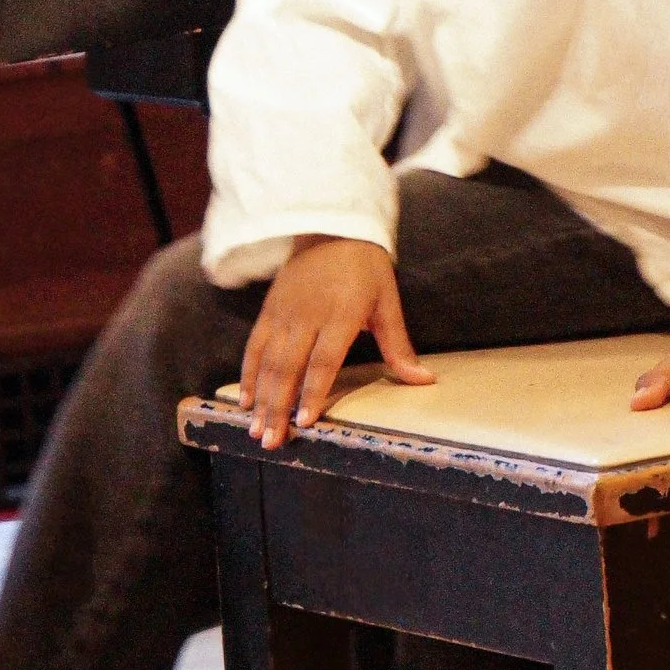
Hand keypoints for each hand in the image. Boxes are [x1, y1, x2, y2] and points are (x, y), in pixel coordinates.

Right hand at [240, 236, 433, 446]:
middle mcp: (307, 316)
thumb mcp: (388, 303)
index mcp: (340, 315)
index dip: (313, 393)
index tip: (304, 423)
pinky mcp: (269, 310)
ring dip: (260, 399)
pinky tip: (245, 400)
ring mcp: (284, 313)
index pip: (323, 361)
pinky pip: (254, 346)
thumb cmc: (366, 268)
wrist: (332, 227)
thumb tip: (424, 380)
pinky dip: (248, 374)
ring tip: (255, 430)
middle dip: (278, 408)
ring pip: (267, 362)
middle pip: (288, 368)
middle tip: (270, 442)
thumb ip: (398, 346)